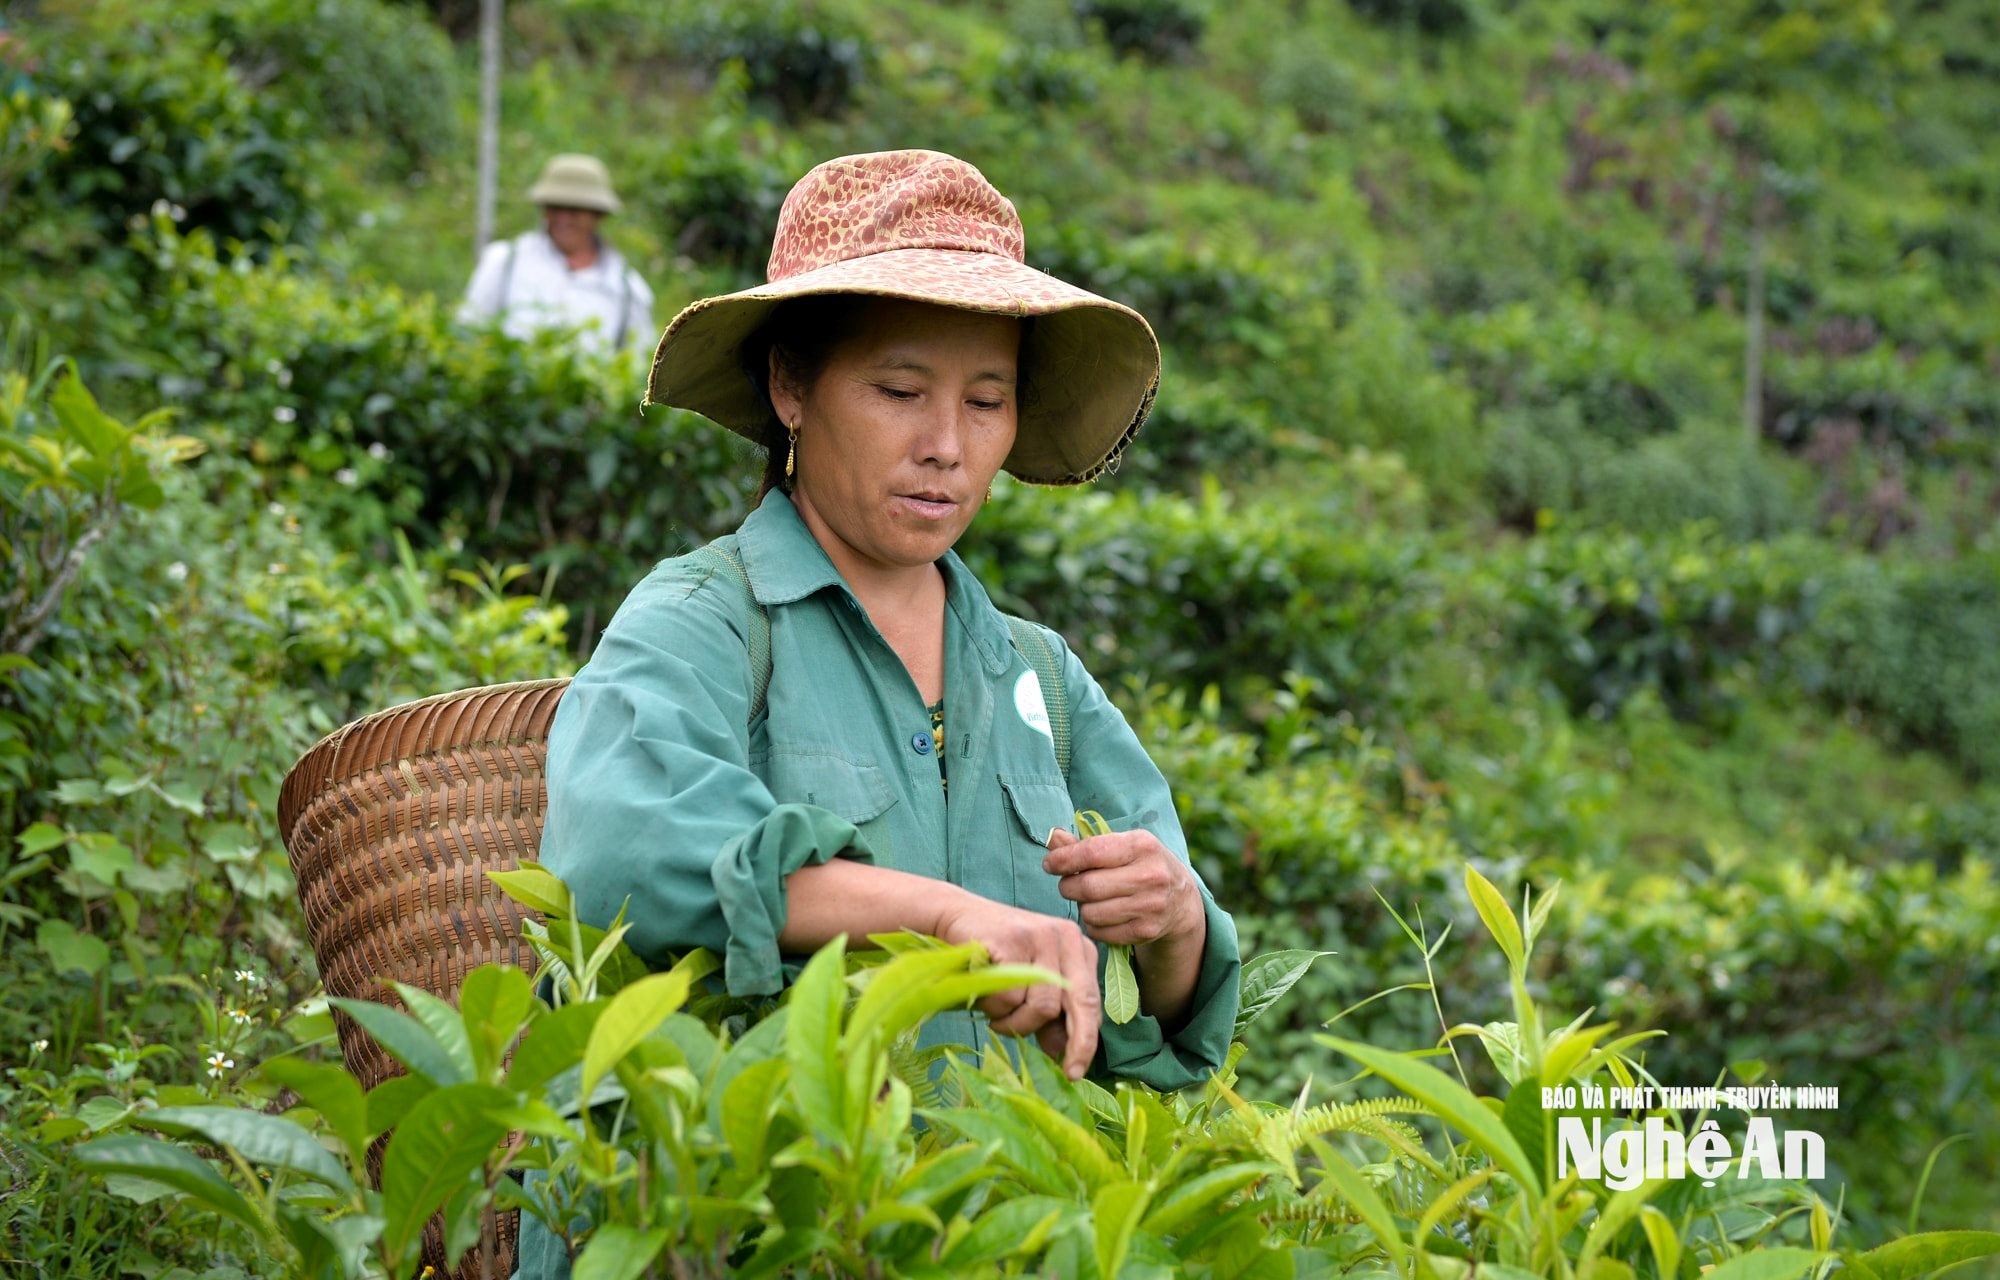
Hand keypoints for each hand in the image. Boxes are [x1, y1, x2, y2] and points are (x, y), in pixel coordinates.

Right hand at [932, 890, 1101, 1079]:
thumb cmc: (997, 954)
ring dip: (1015, 1022)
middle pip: (1077, 1003)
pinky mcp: (1012, 939)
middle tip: (1064, 1070)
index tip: (1075, 1071)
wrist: (957, 916)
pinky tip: (983, 992)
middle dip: (1073, 1042)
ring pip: (1041, 1007)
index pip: (1093, 1000)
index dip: (1087, 1039)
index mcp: (1078, 948)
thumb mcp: (1031, 983)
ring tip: (997, 1011)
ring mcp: (1040, 936)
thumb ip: (1049, 1014)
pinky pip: (1010, 996)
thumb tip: (1061, 1051)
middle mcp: (1066, 937)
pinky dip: (994, 1006)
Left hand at [1042, 827, 1202, 949]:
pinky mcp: (1146, 931)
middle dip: (1068, 886)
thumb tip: (1053, 838)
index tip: (1050, 864)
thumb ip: (1085, 844)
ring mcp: (1150, 906)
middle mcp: (1150, 875)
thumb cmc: (1142, 866)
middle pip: (1087, 886)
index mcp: (1142, 845)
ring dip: (1081, 907)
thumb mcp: (1122, 846)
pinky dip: (1093, 924)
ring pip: (1090, 912)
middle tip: (1068, 884)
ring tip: (1090, 899)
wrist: (1180, 900)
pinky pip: (1099, 932)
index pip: (1091, 852)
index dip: (1063, 859)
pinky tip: (1102, 914)